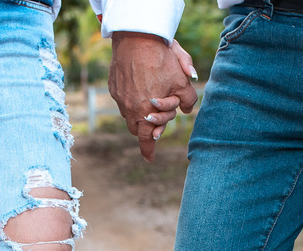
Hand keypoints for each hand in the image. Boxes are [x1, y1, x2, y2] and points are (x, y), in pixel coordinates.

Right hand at [108, 33, 198, 161]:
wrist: (137, 39)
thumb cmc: (162, 62)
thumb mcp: (183, 82)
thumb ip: (189, 99)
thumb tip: (188, 110)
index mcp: (146, 114)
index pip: (146, 140)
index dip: (148, 151)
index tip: (150, 159)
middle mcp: (129, 110)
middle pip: (138, 129)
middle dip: (147, 130)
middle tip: (157, 124)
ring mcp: (119, 98)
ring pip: (129, 115)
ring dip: (139, 115)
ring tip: (149, 103)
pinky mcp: (114, 86)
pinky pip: (122, 99)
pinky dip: (131, 99)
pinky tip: (139, 85)